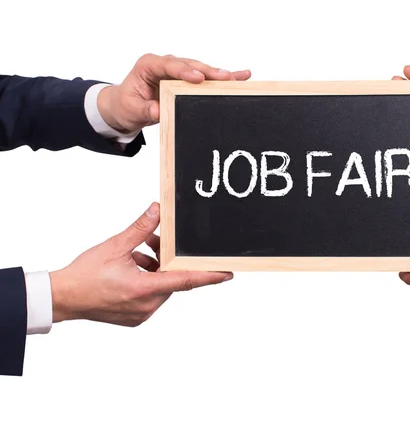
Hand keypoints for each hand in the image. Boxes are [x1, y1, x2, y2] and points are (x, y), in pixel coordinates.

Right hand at [50, 203, 232, 326]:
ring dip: (155, 268)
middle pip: (171, 279)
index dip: (209, 276)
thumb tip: (157, 210)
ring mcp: (140, 314)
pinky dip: (148, 279)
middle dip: (166, 259)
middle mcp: (146, 306)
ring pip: (161, 287)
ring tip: (137, 252)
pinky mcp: (134, 317)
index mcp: (144, 290)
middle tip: (152, 241)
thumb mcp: (115, 246)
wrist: (62, 298)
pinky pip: (151, 295)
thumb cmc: (84, 275)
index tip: (228, 273)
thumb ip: (140, 228)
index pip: (186, 281)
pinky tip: (133, 265)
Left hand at [97, 53, 251, 134]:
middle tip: (226, 77)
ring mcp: (177, 70)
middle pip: (190, 65)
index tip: (198, 77)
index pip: (169, 65)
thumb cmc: (126, 104)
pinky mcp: (186, 78)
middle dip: (209, 72)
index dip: (185, 70)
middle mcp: (165, 63)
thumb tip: (160, 111)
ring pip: (201, 69)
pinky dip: (221, 78)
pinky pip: (205, 77)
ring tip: (239, 77)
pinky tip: (240, 76)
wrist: (125, 106)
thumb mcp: (133, 109)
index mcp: (148, 65)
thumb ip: (146, 110)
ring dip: (219, 74)